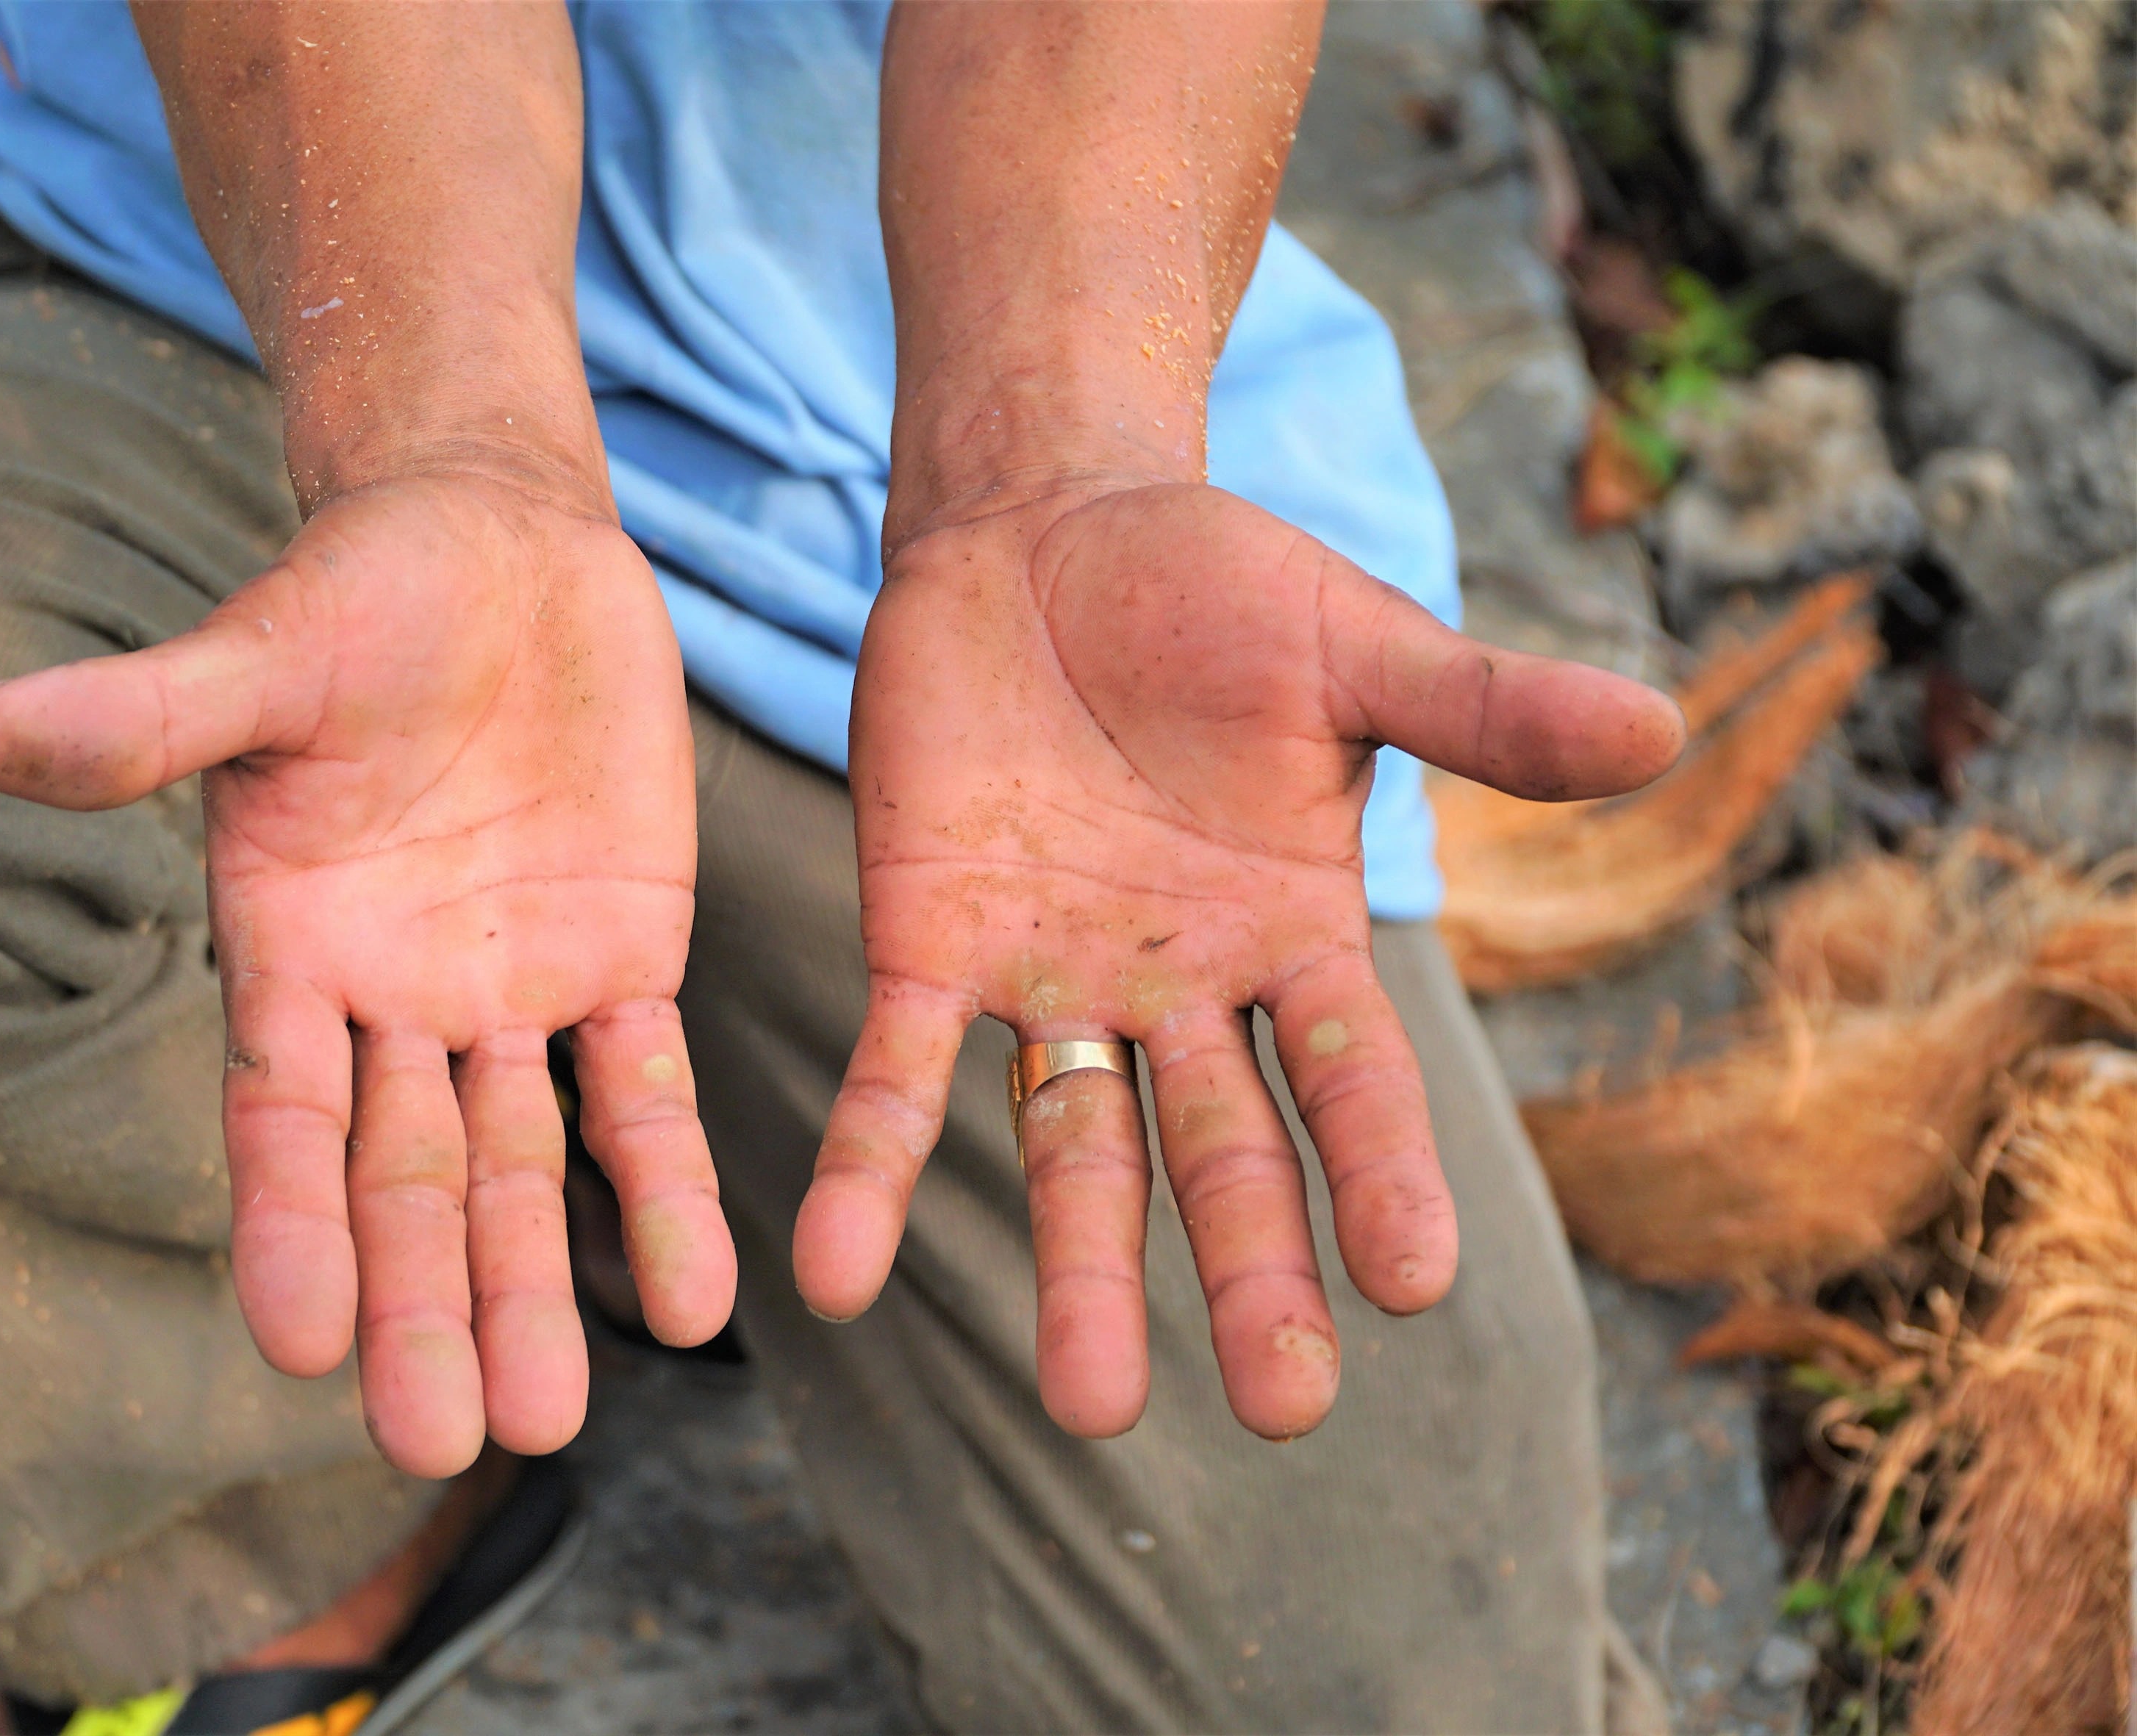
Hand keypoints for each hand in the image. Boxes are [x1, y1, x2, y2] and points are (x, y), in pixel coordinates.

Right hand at [0, 476, 735, 1475]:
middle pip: (407, 1179)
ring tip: (553, 1415)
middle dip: (423, 1306)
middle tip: (445, 1441)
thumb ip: (150, 716)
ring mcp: (509, 993)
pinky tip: (702, 1296)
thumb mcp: (263, 655)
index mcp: (291, 948)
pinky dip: (669, 1187)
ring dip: (535, 1287)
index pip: (286, 1116)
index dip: (294, 1226)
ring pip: (522, 1168)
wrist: (498, 545)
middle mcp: (392, 1001)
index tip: (302, 1346)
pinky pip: (646, 1094)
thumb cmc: (357, 595)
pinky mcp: (621, 959)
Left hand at [794, 480, 1682, 1439]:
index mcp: (1295, 933)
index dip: (1383, 1175)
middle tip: (1285, 1408)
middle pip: (1223, 1151)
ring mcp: (1051, 977)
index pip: (1354, 1080)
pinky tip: (829, 1276)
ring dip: (1078, 1272)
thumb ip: (1481, 708)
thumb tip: (1661, 729)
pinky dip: (867, 1171)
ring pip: (1071, 1147)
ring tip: (1090, 1404)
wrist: (1043, 532)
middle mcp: (1179, 988)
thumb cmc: (1216, 589)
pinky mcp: (926, 943)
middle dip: (1252, 1272)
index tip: (1417, 1285)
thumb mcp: (1355, 645)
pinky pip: (893, 1077)